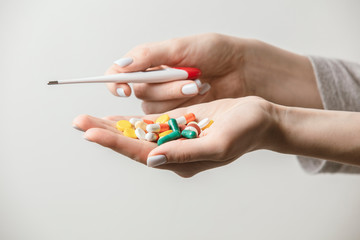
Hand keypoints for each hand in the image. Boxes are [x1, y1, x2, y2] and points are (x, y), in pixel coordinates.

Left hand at [72, 96, 277, 176]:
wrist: (259, 120)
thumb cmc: (245, 132)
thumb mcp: (218, 144)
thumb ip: (186, 154)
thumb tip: (153, 159)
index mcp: (181, 162)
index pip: (142, 153)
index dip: (116, 143)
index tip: (91, 133)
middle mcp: (174, 153)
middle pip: (133, 144)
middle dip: (105, 134)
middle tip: (79, 122)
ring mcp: (174, 139)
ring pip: (137, 135)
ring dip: (112, 127)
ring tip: (87, 120)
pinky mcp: (178, 126)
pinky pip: (149, 125)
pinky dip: (130, 121)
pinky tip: (115, 118)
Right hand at [106, 33, 248, 112]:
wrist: (240, 68)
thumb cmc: (213, 51)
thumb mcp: (180, 47)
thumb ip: (149, 56)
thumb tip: (121, 67)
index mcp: (149, 61)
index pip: (119, 74)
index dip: (117, 83)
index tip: (125, 89)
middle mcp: (154, 81)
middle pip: (140, 92)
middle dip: (164, 86)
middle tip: (189, 77)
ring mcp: (166, 99)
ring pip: (154, 108)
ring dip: (176, 96)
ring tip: (199, 84)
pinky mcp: (178, 113)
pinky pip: (168, 117)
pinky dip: (184, 105)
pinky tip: (201, 93)